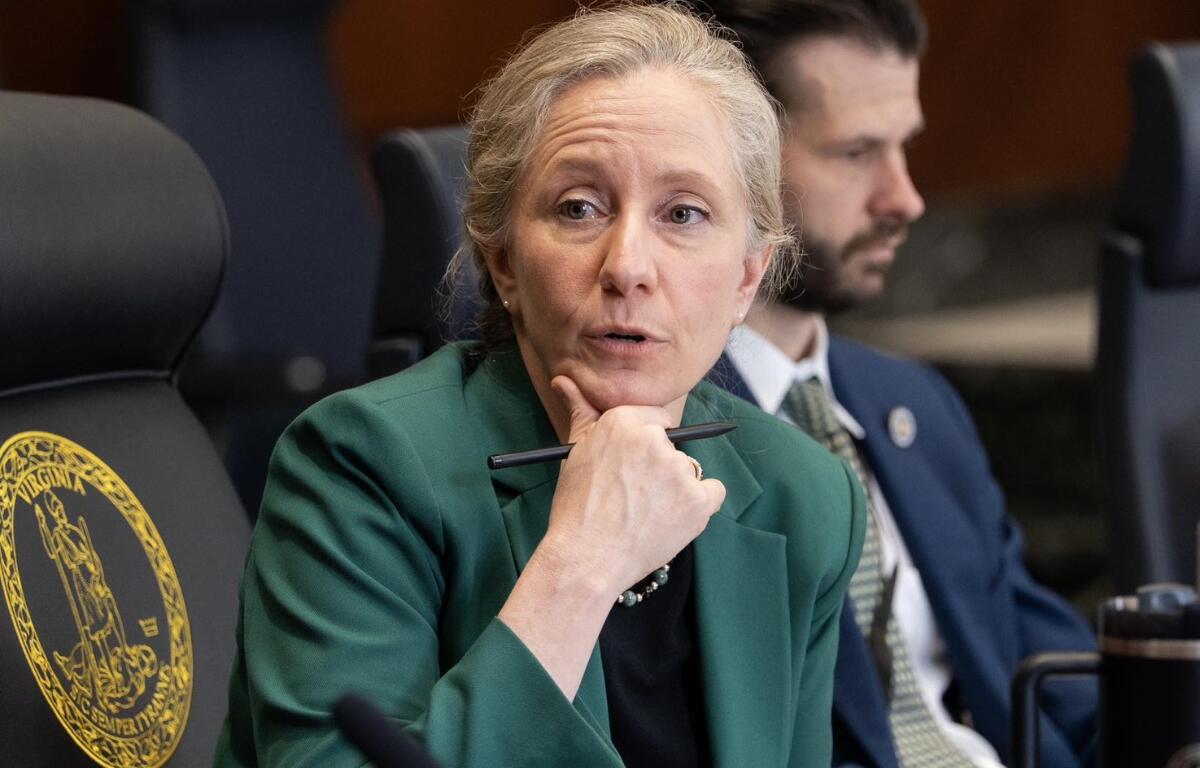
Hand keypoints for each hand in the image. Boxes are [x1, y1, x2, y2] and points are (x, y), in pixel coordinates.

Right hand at [539, 375, 725, 594]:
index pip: (657, 420)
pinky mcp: (698, 501)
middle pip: (673, 448)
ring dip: (676, 489)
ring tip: (647, 513)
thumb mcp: (576, 453)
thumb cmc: (577, 507)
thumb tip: (562, 379)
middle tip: (635, 497)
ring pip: (690, 471)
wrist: (586, 558)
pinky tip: (673, 518)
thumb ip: (580, 412)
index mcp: (625, 421)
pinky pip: (713, 492)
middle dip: (659, 469)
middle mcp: (655, 440)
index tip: (635, 468)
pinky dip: (700, 505)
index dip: (646, 446)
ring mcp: (679, 470)